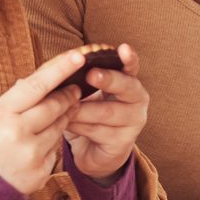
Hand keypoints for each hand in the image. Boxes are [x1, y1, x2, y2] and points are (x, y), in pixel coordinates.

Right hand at [0, 49, 85, 194]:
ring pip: (59, 127)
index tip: (79, 56)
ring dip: (63, 117)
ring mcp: (32, 154)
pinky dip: (50, 143)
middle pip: (55, 106)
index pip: (37, 85)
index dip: (60, 69)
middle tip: (75, 88)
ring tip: (60, 112)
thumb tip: (31, 83)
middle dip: (68, 95)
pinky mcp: (40, 173)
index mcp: (1, 114)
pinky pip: (55, 151)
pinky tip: (38, 144)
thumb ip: (10, 103)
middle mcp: (19, 133)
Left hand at [63, 43, 147, 178]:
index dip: (129, 58)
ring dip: (81, 108)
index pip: (131, 67)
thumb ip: (80, 77)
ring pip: (106, 112)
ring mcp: (133, 122)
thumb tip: (64, 61)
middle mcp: (137, 100)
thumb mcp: (86, 93)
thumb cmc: (87, 114)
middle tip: (91, 74)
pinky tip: (65, 123)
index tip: (123, 48)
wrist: (92, 151)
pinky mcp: (123, 142)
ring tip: (62, 106)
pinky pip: (97, 131)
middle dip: (108, 79)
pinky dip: (78, 125)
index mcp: (128, 82)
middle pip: (126, 87)